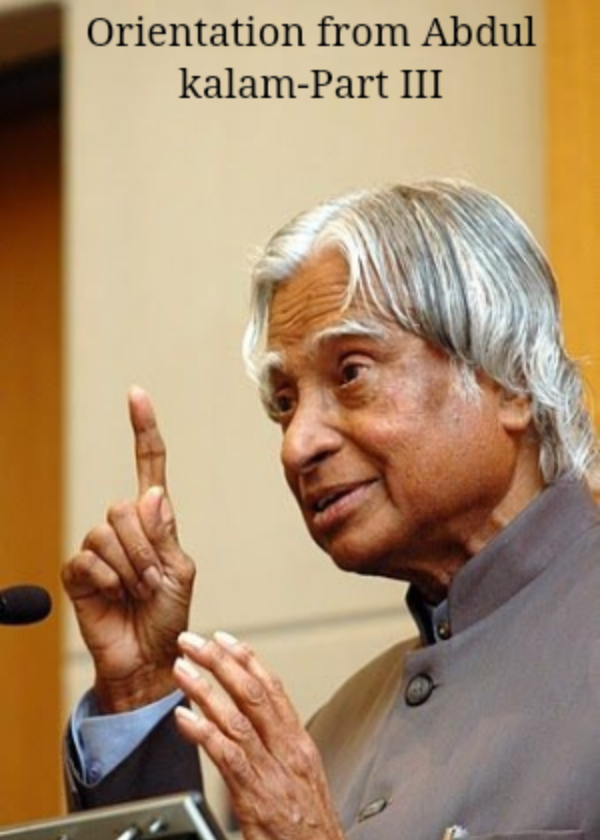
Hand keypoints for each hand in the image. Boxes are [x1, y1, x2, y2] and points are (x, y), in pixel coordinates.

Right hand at [62, 387, 195, 711]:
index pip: (148, 466)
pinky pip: (88, 559)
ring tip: (137, 592)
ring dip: (130, 568)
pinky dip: (108, 581)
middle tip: (153, 582)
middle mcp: (125, 527)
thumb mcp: (179, 572)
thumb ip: (164, 535)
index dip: (143, 430)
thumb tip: (151, 495)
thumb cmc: (169, 615)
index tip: (137, 394)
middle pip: (125, 508)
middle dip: (145, 550)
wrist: (147, 657)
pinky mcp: (78, 570)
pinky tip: (115, 597)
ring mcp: (99, 547)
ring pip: (107, 533)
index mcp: (155, 522)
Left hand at [173, 633, 345, 839]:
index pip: (274, 690)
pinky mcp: (257, 799)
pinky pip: (228, 757)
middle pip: (254, 694)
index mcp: (299, 746)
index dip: (248, 660)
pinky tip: (184, 718)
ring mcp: (274, 774)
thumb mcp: (299, 783)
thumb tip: (247, 734)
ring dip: (205, 690)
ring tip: (181, 669)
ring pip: (238, 719)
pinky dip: (204, 734)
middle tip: (194, 641)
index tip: (225, 639)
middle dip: (221, 662)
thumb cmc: (308, 832)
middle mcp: (289, 752)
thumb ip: (276, 754)